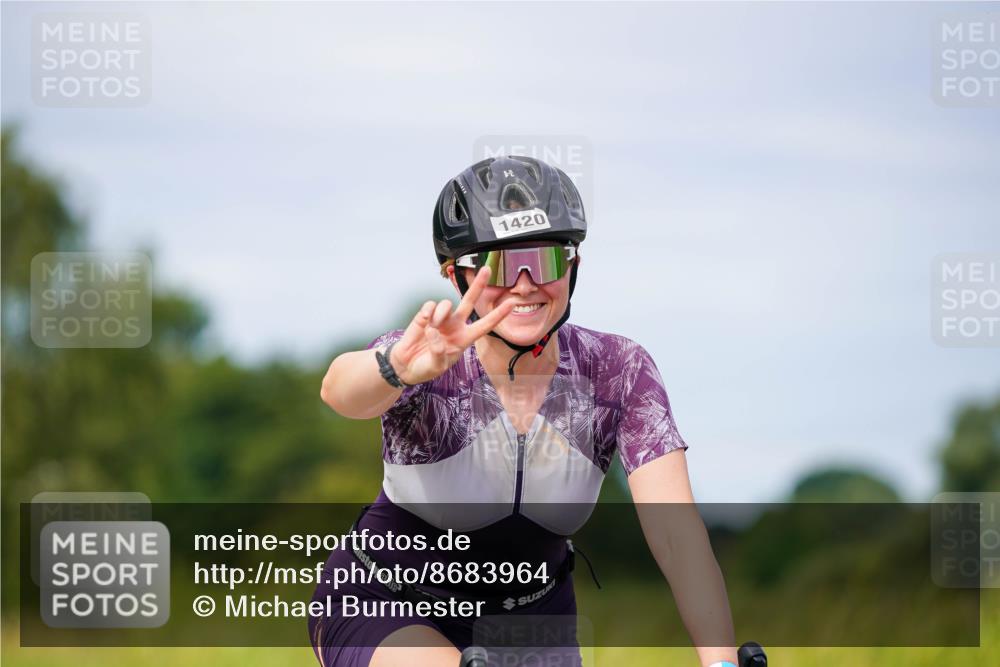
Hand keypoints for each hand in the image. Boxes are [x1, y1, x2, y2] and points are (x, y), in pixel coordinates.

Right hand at [388, 266, 514, 384]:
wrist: (406, 366)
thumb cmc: (426, 367)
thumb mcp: (437, 366)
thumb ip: (438, 351)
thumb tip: (434, 331)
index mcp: (464, 339)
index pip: (485, 325)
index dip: (499, 314)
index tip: (512, 303)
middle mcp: (455, 325)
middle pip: (469, 301)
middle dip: (478, 285)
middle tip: (487, 269)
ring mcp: (440, 319)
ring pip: (447, 304)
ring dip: (441, 313)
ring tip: (433, 327)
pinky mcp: (425, 316)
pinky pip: (430, 305)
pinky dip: (428, 311)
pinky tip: (425, 320)